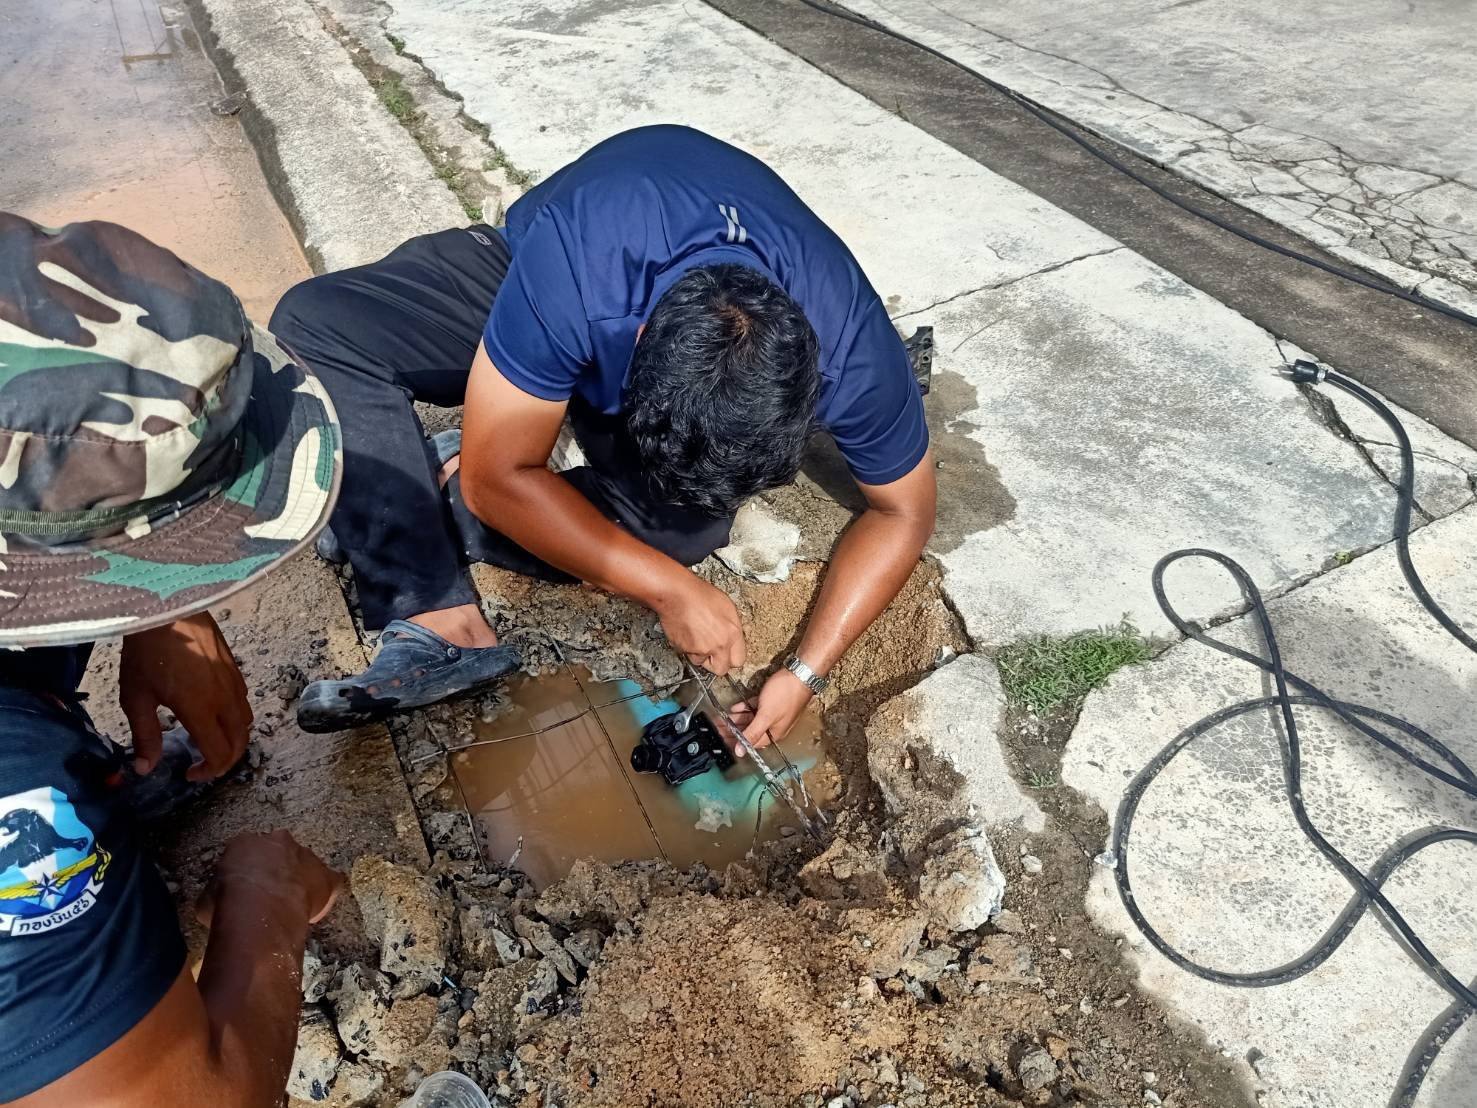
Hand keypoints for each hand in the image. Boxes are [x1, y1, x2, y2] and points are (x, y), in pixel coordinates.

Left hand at [119, 611, 251, 780]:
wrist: (167, 609)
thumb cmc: (146, 652)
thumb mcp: (136, 697)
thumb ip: (145, 735)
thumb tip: (146, 768)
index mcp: (201, 709)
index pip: (220, 753)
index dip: (208, 772)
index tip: (189, 774)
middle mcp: (224, 699)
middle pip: (240, 741)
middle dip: (225, 760)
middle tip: (202, 764)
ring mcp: (233, 682)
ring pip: (245, 720)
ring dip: (232, 737)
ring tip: (207, 738)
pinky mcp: (234, 668)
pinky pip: (242, 700)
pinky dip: (233, 716)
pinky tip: (210, 709)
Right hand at [197, 830, 344, 926]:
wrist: (257, 911)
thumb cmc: (225, 904)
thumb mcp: (205, 899)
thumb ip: (215, 893)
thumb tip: (215, 905)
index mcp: (246, 843)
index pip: (247, 852)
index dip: (247, 873)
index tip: (246, 890)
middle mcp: (278, 841)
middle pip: (279, 852)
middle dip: (276, 870)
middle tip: (269, 896)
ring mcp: (305, 856)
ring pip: (305, 865)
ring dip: (299, 882)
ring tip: (290, 908)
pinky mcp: (325, 875)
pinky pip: (330, 881)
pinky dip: (325, 893)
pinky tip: (315, 911)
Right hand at [653, 572, 745, 674]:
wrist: (677, 593)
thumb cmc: (699, 594)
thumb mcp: (727, 607)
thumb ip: (732, 627)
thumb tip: (732, 638)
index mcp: (732, 632)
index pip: (739, 660)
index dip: (732, 658)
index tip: (728, 656)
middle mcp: (718, 644)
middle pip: (721, 669)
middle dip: (717, 663)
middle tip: (713, 654)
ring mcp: (700, 649)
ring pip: (701, 662)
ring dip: (700, 655)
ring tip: (697, 637)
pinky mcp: (684, 649)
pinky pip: (687, 654)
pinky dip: (686, 647)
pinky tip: (688, 633)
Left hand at [725, 667, 812, 755]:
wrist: (800, 673)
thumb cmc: (786, 694)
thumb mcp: (766, 716)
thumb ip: (752, 733)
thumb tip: (740, 751)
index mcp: (773, 733)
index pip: (750, 742)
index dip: (735, 742)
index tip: (721, 739)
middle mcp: (773, 725)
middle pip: (749, 730)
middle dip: (733, 729)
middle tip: (718, 728)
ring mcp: (772, 712)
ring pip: (751, 719)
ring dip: (737, 718)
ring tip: (722, 718)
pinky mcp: (771, 701)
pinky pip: (755, 708)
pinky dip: (745, 708)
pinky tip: (736, 707)